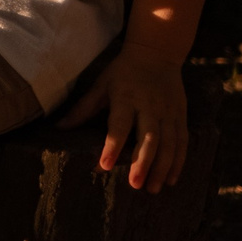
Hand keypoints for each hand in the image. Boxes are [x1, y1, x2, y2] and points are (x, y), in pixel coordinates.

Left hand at [60, 43, 189, 192]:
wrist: (157, 52)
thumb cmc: (123, 72)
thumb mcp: (101, 85)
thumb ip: (83, 108)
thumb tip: (59, 127)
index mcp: (126, 98)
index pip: (119, 125)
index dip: (112, 145)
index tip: (104, 166)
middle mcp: (149, 106)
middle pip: (149, 138)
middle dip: (143, 163)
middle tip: (135, 185)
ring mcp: (168, 111)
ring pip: (169, 143)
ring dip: (162, 167)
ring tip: (153, 188)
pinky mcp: (181, 115)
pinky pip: (182, 141)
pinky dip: (179, 161)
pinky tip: (171, 179)